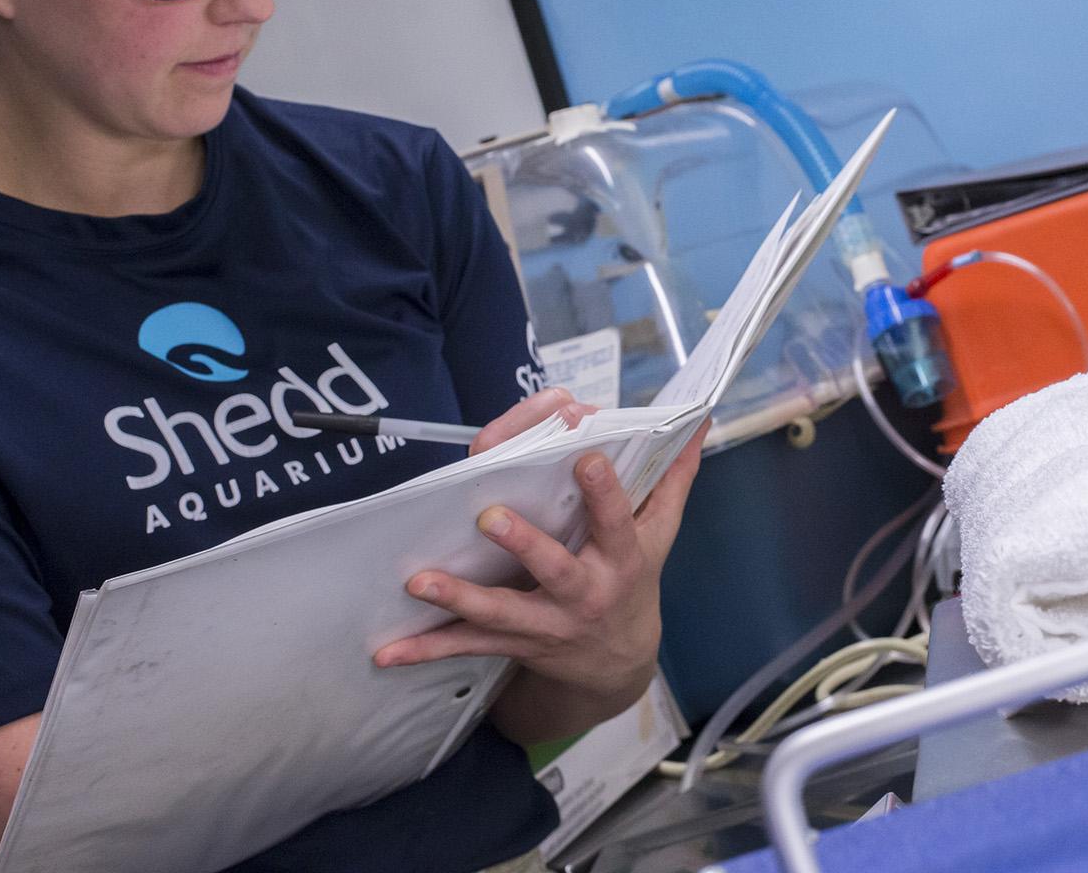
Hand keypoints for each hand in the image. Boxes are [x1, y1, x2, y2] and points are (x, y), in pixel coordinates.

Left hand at [374, 388, 709, 727]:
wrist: (618, 666)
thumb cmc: (634, 582)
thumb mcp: (660, 535)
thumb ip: (673, 477)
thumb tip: (700, 421)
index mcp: (622, 560)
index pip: (617, 522)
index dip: (604, 493)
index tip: (587, 458)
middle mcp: (585, 594)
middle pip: (556, 569)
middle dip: (525, 545)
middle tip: (490, 517)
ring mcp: (547, 624)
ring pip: (502, 612)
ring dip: (460, 599)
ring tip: (420, 581)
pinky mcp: (514, 643)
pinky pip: (467, 646)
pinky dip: (426, 649)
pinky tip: (386, 651)